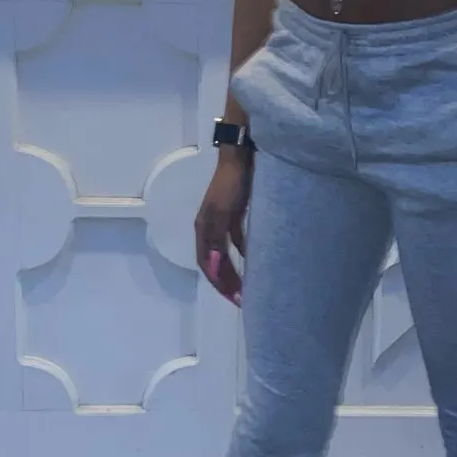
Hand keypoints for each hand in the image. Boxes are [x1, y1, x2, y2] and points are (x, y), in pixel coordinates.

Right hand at [196, 149, 252, 304]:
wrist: (240, 158)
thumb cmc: (231, 185)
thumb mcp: (223, 213)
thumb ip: (217, 240)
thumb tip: (213, 268)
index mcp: (203, 230)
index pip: (207, 264)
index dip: (219, 283)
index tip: (234, 298)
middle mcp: (209, 229)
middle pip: (215, 262)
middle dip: (226, 282)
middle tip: (242, 299)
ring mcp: (222, 222)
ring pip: (225, 254)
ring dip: (234, 270)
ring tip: (246, 286)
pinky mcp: (234, 215)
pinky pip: (237, 240)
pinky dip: (243, 252)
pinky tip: (254, 261)